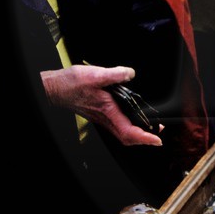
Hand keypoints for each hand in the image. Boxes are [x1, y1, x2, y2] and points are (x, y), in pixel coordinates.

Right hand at [39, 64, 162, 146]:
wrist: (56, 88)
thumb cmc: (72, 84)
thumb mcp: (96, 74)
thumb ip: (116, 74)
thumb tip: (131, 73)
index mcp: (108, 111)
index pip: (129, 132)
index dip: (144, 138)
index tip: (157, 139)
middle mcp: (105, 118)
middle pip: (127, 138)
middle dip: (144, 140)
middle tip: (158, 136)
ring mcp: (102, 119)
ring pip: (122, 135)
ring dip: (137, 136)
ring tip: (150, 130)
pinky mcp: (100, 115)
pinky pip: (117, 128)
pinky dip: (129, 129)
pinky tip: (133, 121)